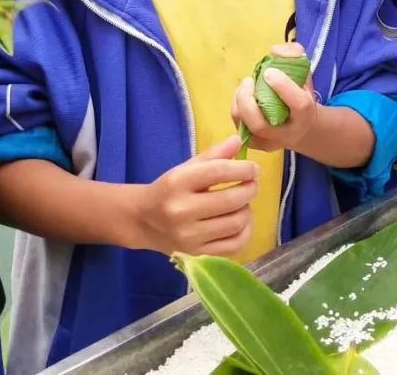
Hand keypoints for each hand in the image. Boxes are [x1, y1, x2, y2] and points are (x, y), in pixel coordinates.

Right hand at [134, 136, 256, 256]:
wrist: (142, 220)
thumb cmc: (168, 190)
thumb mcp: (185, 168)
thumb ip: (213, 155)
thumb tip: (238, 141)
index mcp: (177, 183)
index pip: (217, 172)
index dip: (242, 169)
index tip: (253, 169)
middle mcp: (181, 211)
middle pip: (230, 200)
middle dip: (249, 189)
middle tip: (252, 184)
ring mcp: (189, 236)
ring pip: (235, 223)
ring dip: (247, 210)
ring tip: (243, 202)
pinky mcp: (196, 254)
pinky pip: (234, 245)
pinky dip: (245, 231)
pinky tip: (241, 221)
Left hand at [231, 43, 316, 153]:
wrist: (301, 124)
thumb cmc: (300, 93)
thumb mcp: (303, 72)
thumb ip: (293, 55)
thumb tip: (275, 51)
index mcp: (306, 115)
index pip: (298, 105)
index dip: (283, 87)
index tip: (269, 72)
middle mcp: (287, 134)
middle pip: (261, 126)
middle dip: (247, 102)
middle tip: (248, 81)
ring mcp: (269, 142)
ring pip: (245, 127)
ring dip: (239, 103)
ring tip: (245, 86)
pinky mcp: (256, 144)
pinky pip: (240, 128)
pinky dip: (237, 109)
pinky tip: (243, 96)